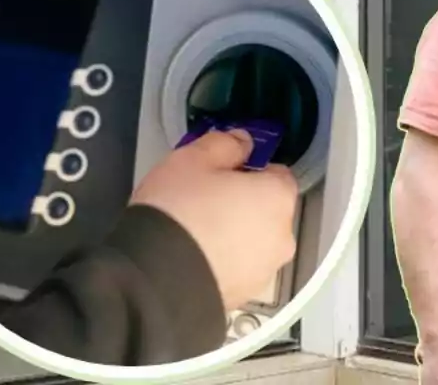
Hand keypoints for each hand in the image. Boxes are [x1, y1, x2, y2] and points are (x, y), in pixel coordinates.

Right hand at [131, 129, 299, 309]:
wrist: (155, 281)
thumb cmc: (179, 211)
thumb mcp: (194, 159)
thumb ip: (225, 144)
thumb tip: (243, 142)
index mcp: (279, 198)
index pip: (276, 173)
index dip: (249, 169)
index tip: (221, 172)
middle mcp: (282, 236)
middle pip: (267, 209)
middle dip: (242, 203)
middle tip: (203, 200)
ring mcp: (265, 271)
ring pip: (253, 241)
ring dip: (234, 234)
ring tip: (193, 232)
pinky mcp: (244, 295)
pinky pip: (238, 268)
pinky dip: (223, 262)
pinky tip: (192, 257)